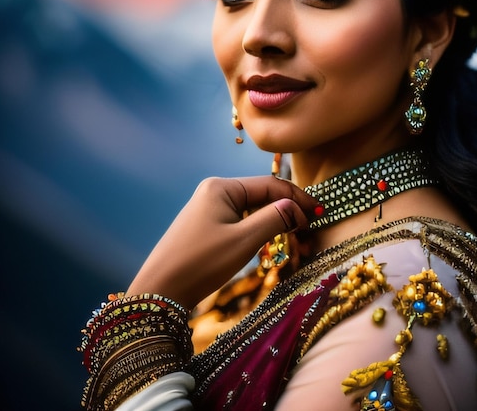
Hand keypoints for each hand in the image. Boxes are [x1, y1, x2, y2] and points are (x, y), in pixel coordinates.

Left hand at [125, 176, 319, 308]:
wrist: (159, 291)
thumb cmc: (201, 263)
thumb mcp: (243, 241)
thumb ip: (274, 219)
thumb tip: (296, 208)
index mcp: (222, 187)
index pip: (270, 185)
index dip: (297, 199)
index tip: (318, 216)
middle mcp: (214, 191)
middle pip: (261, 196)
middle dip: (287, 213)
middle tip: (309, 232)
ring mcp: (208, 208)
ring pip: (251, 210)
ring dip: (274, 223)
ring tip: (296, 240)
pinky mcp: (205, 226)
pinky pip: (240, 221)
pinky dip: (258, 231)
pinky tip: (269, 244)